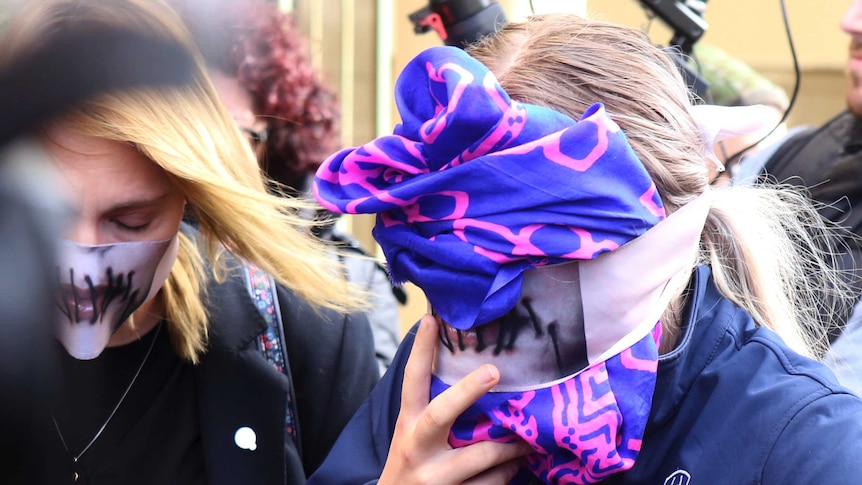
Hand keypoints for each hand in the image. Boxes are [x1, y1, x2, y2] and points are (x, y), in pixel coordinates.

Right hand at [378, 314, 531, 484]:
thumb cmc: (412, 466)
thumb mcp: (413, 436)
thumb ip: (433, 410)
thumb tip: (469, 370)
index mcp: (409, 425)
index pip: (412, 381)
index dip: (420, 350)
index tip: (430, 318)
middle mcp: (418, 448)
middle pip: (442, 413)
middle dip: (468, 391)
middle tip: (494, 370)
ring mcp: (435, 477)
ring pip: (482, 456)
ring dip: (511, 446)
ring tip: (528, 438)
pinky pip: (491, 484)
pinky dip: (507, 473)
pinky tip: (516, 465)